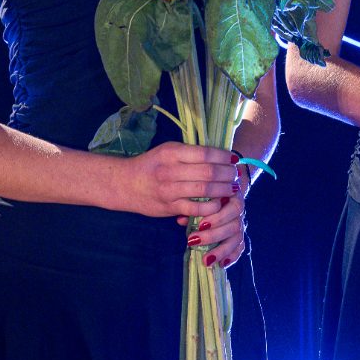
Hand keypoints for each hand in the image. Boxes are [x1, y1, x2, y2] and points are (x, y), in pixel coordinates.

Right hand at [111, 143, 238, 218]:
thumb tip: (221, 154)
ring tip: (232, 188)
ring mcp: (169, 190)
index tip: (234, 159)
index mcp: (171, 152)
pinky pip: (196, 208)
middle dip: (228, 174)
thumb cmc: (151, 165)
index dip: (224, 156)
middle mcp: (170, 170)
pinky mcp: (169, 207)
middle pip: (208, 172)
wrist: (124, 184)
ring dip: (223, 190)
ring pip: (205, 190)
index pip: (205, 153)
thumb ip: (189, 153)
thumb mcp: (167, 151)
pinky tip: (219, 204)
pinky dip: (211, 207)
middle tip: (235, 175)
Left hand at [181, 192, 247, 268]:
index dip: (218, 218)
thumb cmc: (208, 196)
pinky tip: (221, 264)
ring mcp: (241, 226)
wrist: (221, 195)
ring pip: (237, 240)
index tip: (200, 225)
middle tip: (193, 241)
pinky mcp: (239, 237)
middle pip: (234, 226)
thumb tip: (181, 220)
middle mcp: (239, 213)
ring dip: (221, 251)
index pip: (233, 209)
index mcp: (233, 199)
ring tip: (206, 260)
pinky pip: (239, 248)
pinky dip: (231, 257)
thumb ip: (194, 207)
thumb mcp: (201, 197)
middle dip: (213, 236)